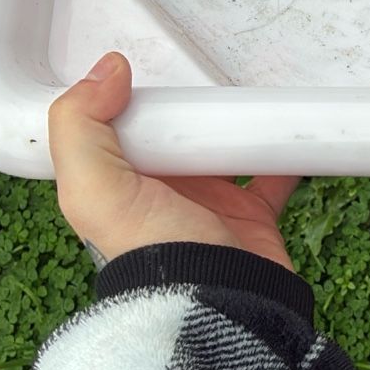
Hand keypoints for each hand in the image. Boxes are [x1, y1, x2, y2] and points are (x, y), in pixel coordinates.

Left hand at [47, 52, 299, 268]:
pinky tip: (288, 129)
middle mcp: (161, 194)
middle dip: (189, 104)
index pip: (117, 128)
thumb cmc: (153, 260)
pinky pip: (272, 171)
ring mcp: (209, 204)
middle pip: (176, 131)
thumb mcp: (95, 192)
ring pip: (223, 144)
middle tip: (206, 72)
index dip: (128, 97)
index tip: (147, 64)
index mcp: (118, 186)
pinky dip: (283, 151)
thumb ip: (80, 127)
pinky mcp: (252, 215)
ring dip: (236, 121)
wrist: (218, 305)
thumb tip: (107, 69)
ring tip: (248, 92)